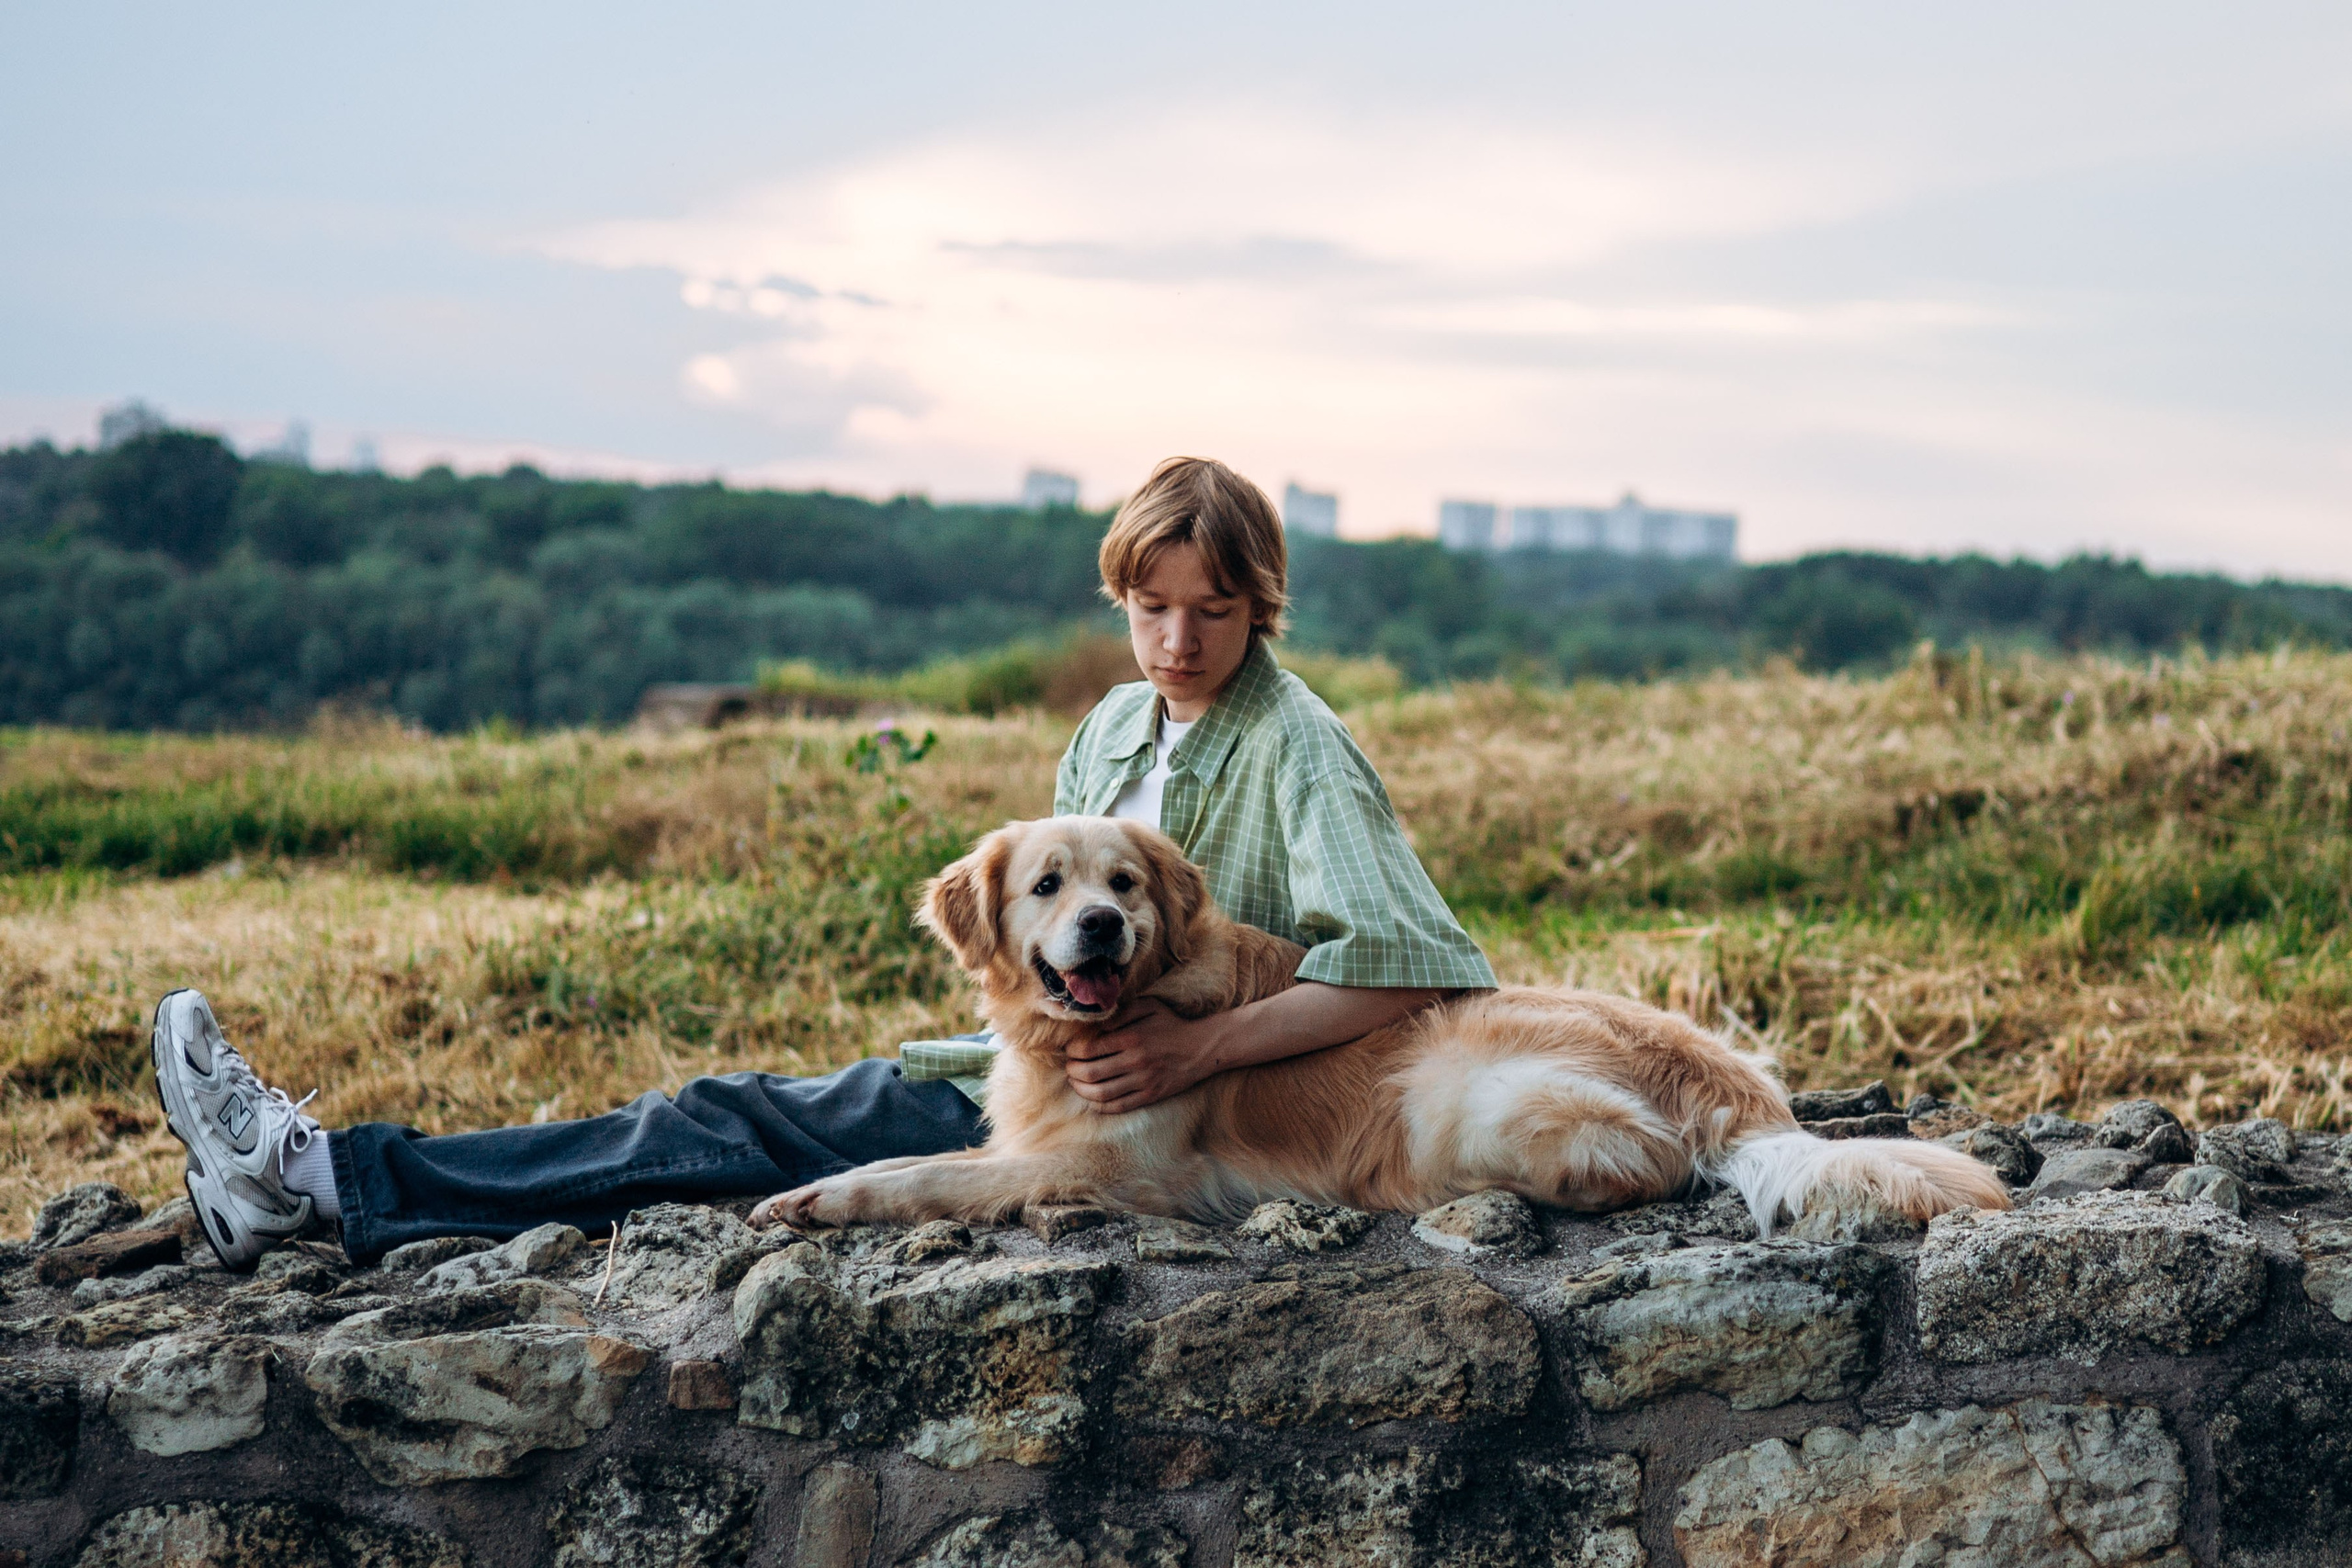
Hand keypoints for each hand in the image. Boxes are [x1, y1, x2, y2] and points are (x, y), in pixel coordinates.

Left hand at [1063, 1000, 1223, 1113]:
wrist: (1201, 1048)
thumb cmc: (1171, 1024)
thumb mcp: (1148, 1007)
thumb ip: (1121, 1013)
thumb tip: (1094, 1025)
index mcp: (1132, 1038)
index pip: (1088, 1049)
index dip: (1072, 1051)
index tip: (1070, 1049)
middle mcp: (1136, 1062)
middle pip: (1089, 1073)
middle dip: (1072, 1071)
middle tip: (1069, 1067)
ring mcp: (1143, 1082)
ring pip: (1100, 1093)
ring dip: (1081, 1089)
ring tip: (1076, 1082)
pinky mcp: (1150, 1096)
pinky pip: (1118, 1106)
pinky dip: (1099, 1105)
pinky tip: (1092, 1098)